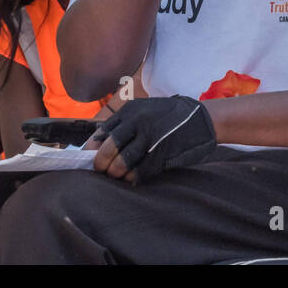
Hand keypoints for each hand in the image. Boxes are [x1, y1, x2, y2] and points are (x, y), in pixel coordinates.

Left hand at [91, 96, 216, 181]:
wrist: (201, 118)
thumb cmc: (168, 116)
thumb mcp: (144, 110)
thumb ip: (122, 123)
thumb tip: (96, 145)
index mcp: (130, 112)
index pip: (102, 132)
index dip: (91, 149)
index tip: (87, 158)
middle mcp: (138, 123)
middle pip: (109, 149)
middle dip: (100, 164)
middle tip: (100, 170)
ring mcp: (150, 139)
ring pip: (122, 163)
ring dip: (115, 173)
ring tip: (116, 175)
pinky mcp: (161, 154)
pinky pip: (139, 171)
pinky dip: (132, 178)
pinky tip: (131, 178)